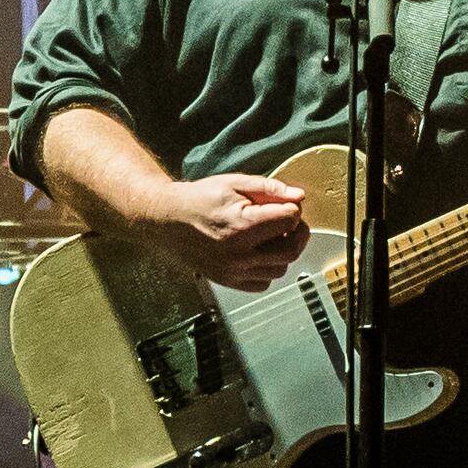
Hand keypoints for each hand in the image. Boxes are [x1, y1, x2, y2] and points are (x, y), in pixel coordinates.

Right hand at [150, 169, 309, 289]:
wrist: (168, 219)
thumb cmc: (199, 199)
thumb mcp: (234, 184)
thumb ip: (269, 189)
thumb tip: (299, 196)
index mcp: (242, 225)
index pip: (289, 220)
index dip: (292, 209)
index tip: (285, 205)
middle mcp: (239, 253)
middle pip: (291, 250)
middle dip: (297, 233)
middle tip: (290, 223)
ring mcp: (233, 271)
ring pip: (280, 269)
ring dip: (283, 252)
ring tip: (272, 236)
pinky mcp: (228, 281)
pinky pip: (263, 283)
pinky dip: (268, 269)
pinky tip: (259, 253)